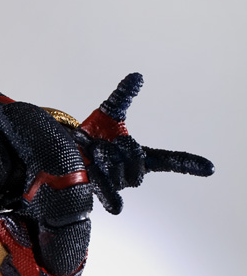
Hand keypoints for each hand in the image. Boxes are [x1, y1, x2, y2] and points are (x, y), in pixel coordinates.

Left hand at [72, 72, 213, 214]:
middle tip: (113, 141)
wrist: (66, 149)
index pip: (169, 160)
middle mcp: (131, 172)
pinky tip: (96, 176)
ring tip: (93, 149)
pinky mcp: (99, 191)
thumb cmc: (94, 134)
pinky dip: (108, 193)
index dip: (188, 163)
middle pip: (140, 166)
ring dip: (107, 160)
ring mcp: (116, 184)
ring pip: (121, 178)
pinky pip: (111, 199)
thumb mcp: (109, 112)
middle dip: (129, 152)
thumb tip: (137, 76)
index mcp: (140, 155)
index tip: (209, 168)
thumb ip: (123, 96)